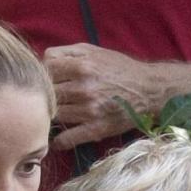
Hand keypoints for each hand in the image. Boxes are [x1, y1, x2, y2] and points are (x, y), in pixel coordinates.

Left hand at [44, 44, 176, 149]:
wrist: (148, 90)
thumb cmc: (120, 68)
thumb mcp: (93, 50)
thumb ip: (65, 52)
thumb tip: (42, 61)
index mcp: (81, 65)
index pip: (46, 70)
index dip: (45, 73)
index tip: (50, 79)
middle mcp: (84, 88)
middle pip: (49, 93)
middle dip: (48, 95)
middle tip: (53, 98)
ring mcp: (90, 110)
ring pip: (56, 114)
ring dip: (52, 116)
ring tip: (56, 115)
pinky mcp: (98, 128)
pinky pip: (70, 138)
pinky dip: (60, 141)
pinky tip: (58, 139)